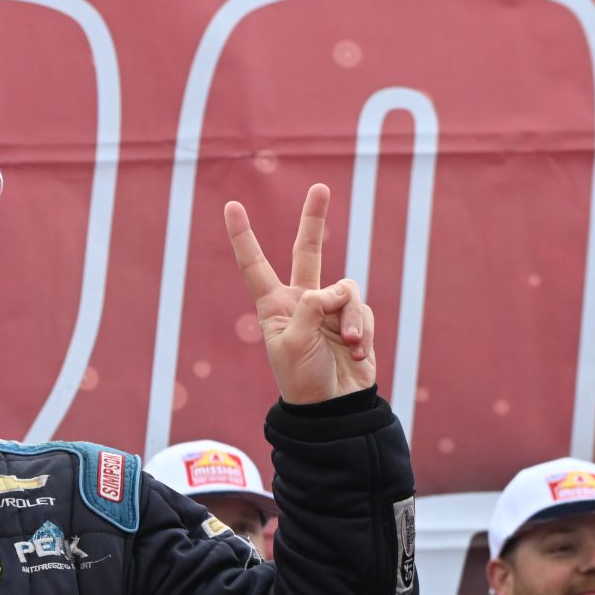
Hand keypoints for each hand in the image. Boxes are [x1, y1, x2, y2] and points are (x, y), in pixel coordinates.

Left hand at [225, 182, 377, 404]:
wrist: (332, 407)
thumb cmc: (302, 379)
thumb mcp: (293, 344)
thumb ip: (309, 308)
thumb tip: (332, 288)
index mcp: (274, 306)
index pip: (255, 265)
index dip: (244, 237)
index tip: (232, 206)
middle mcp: (300, 301)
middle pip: (307, 251)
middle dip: (313, 219)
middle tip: (320, 187)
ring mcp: (329, 308)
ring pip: (346, 290)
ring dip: (349, 318)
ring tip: (345, 345)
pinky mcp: (353, 318)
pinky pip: (363, 310)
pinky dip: (362, 331)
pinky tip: (356, 353)